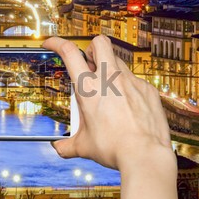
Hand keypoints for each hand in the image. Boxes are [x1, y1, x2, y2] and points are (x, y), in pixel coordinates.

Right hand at [43, 36, 181, 198]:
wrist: (144, 155)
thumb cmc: (113, 148)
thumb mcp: (83, 146)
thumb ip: (67, 145)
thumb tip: (59, 148)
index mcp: (88, 88)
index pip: (69, 52)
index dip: (57, 42)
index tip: (51, 44)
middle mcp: (110, 79)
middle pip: (99, 42)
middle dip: (91, 48)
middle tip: (88, 64)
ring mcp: (131, 82)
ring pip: (118, 61)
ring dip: (109, 69)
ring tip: (107, 91)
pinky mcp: (147, 90)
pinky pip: (134, 80)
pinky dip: (126, 87)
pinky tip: (126, 106)